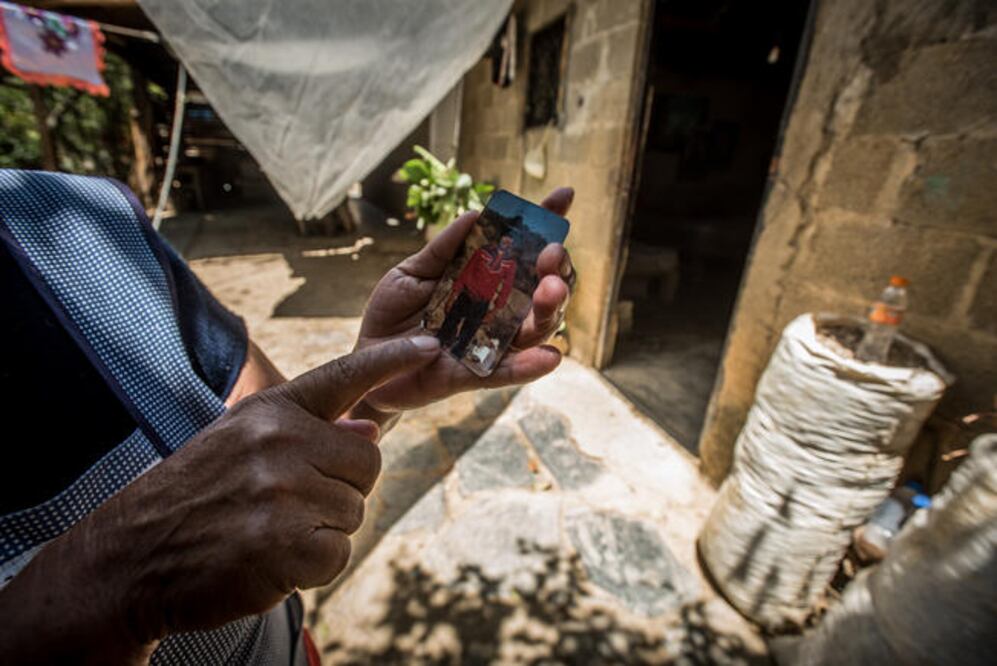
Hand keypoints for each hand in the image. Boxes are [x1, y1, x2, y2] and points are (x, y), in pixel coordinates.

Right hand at [0, 336, 440, 662]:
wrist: (130, 556)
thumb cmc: (195, 496)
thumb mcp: (241, 443)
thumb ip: (309, 432)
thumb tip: (372, 432)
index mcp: (270, 410)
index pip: (343, 377)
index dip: (391, 361)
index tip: (433, 346)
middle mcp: (277, 441)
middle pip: (368, 465)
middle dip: (341, 490)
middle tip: (287, 505)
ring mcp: (279, 491)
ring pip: (354, 512)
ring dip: (321, 532)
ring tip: (267, 531)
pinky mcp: (280, 544)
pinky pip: (336, 554)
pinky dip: (310, 567)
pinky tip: (268, 561)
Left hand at [353, 187, 574, 414]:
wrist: (367, 360)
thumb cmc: (394, 314)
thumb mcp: (411, 272)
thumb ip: (443, 248)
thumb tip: (476, 214)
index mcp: (488, 279)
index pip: (526, 248)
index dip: (547, 222)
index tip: (563, 195)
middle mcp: (499, 310)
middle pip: (544, 289)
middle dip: (556, 269)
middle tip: (552, 252)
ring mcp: (491, 343)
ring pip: (535, 329)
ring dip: (549, 310)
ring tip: (551, 291)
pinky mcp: (474, 375)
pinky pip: (507, 372)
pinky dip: (530, 366)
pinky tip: (551, 356)